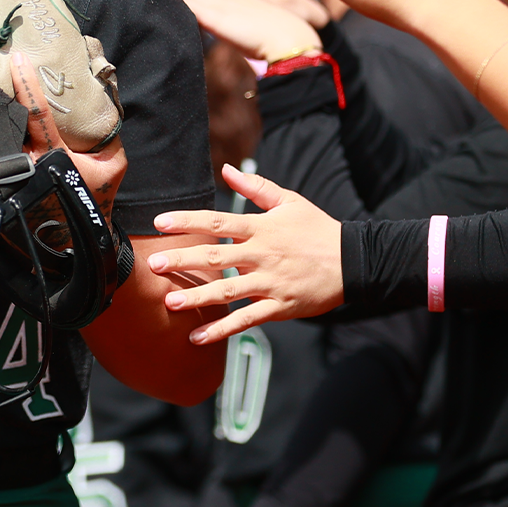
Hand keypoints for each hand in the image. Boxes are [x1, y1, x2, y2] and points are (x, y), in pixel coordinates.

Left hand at [0, 51, 127, 217]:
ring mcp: (1, 187)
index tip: (17, 58)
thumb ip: (107, 134)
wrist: (76, 247)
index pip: (38, 116)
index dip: (27, 85)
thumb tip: (103, 100)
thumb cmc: (93, 200)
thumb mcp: (112, 166)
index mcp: (54, 159)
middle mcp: (23, 172)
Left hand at [147, 165, 343, 343]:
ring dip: (197, 297)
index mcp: (261, 228)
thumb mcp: (290, 201)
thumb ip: (256, 188)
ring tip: (170, 302)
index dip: (187, 221)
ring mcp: (270, 283)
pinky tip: (197, 336)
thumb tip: (228, 170)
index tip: (160, 222)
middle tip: (154, 264)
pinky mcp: (279, 307)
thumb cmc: (317, 229)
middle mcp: (262, 255)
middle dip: (183, 260)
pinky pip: (246, 319)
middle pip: (215, 257)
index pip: (217, 222)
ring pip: (228, 291)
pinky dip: (222, 329)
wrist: (353, 261)